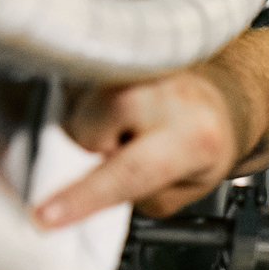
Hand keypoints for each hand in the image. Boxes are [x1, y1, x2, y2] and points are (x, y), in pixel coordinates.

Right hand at [33, 71, 239, 229]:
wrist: (223, 99)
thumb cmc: (203, 146)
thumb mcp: (183, 190)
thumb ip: (135, 196)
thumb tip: (85, 193)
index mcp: (192, 138)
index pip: (129, 172)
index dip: (83, 197)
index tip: (44, 216)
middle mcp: (165, 95)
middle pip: (86, 134)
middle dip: (95, 151)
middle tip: (130, 150)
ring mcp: (142, 67)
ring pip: (78, 111)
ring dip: (95, 128)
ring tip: (132, 127)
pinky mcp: (122, 53)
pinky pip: (81, 90)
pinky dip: (94, 108)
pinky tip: (126, 111)